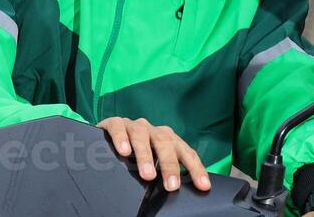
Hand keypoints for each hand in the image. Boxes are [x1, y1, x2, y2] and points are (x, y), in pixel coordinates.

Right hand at [97, 116, 211, 191]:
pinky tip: (124, 151)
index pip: (186, 153)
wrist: (110, 134)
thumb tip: (176, 191)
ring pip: (142, 136)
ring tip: (148, 175)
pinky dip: (121, 138)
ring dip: (146, 156)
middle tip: (171, 186)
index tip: (203, 186)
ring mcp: (135, 126)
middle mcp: (154, 131)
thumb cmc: (136, 153)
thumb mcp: (155, 162)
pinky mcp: (115, 123)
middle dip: (169, 165)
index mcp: (168, 140)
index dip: (195, 169)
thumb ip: (165, 171)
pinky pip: (119, 128)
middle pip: (166, 144)